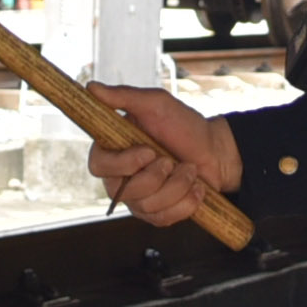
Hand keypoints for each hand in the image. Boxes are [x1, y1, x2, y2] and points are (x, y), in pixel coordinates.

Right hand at [84, 84, 240, 225]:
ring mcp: (137, 199)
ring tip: (189, 170)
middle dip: (157, 177)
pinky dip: (186, 203)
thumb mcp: (156, 104)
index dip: (123, 164)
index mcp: (114, 150)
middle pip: (125, 191)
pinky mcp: (155, 215)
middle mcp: (120, 177)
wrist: (215, 151)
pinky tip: (195, 188)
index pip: (98, 165)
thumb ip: (124, 96)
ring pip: (148, 206)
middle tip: (173, 160)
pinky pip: (163, 219)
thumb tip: (91, 88)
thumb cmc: (184, 125)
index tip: (148, 152)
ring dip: (177, 186)